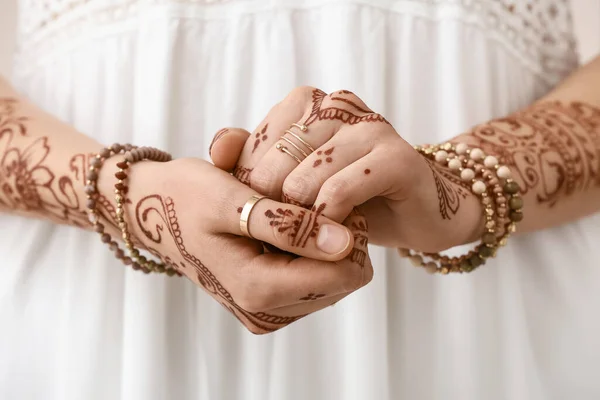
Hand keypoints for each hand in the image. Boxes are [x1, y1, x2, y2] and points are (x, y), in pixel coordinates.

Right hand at [105, 157, 371, 333]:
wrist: (151, 209)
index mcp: (258, 289)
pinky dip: (310, 253)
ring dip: (324, 245)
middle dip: (337, 240)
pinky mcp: (265, 303)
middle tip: (311, 202)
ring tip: (296, 213)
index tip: (333, 199)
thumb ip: (289, 226)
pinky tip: (288, 228)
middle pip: (341, 280)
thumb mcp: (234, 201)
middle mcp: (265, 311)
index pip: (342, 274)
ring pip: (331, 281)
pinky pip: (312, 281)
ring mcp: (265, 311)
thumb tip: (344, 244)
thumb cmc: (185, 197)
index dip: (349, 234)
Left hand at [210, 87, 483, 251]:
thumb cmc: (350, 194)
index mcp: (308, 101)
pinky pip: (340, 191)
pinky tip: (333, 233)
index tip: (261, 214)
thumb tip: (218, 149)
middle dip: (272, 205)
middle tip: (280, 233)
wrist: (417, 209)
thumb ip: (253, 158)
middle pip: (276, 160)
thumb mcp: (294, 176)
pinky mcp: (396, 157)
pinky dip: (328, 219)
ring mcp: (369, 127)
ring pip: (305, 178)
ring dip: (300, 217)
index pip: (256, 142)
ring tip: (307, 236)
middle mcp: (337, 104)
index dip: (251, 185)